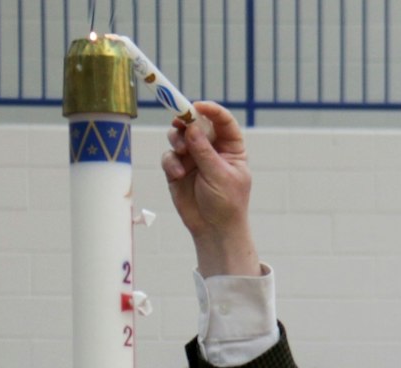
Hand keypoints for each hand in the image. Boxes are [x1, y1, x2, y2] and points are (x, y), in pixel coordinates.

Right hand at [162, 102, 258, 277]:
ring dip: (177, 140)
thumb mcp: (220, 175)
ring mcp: (193, 157)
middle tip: (179, 123)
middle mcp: (211, 148)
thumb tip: (192, 126)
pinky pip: (169, 156)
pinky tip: (178, 173)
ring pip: (179, 136)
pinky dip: (171, 162)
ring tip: (181, 152)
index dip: (211, 110)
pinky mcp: (177, 169)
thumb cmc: (226, 203)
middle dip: (186, 121)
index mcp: (230, 147)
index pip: (222, 121)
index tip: (197, 106)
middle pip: (197, 123)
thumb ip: (204, 151)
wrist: (213, 229)